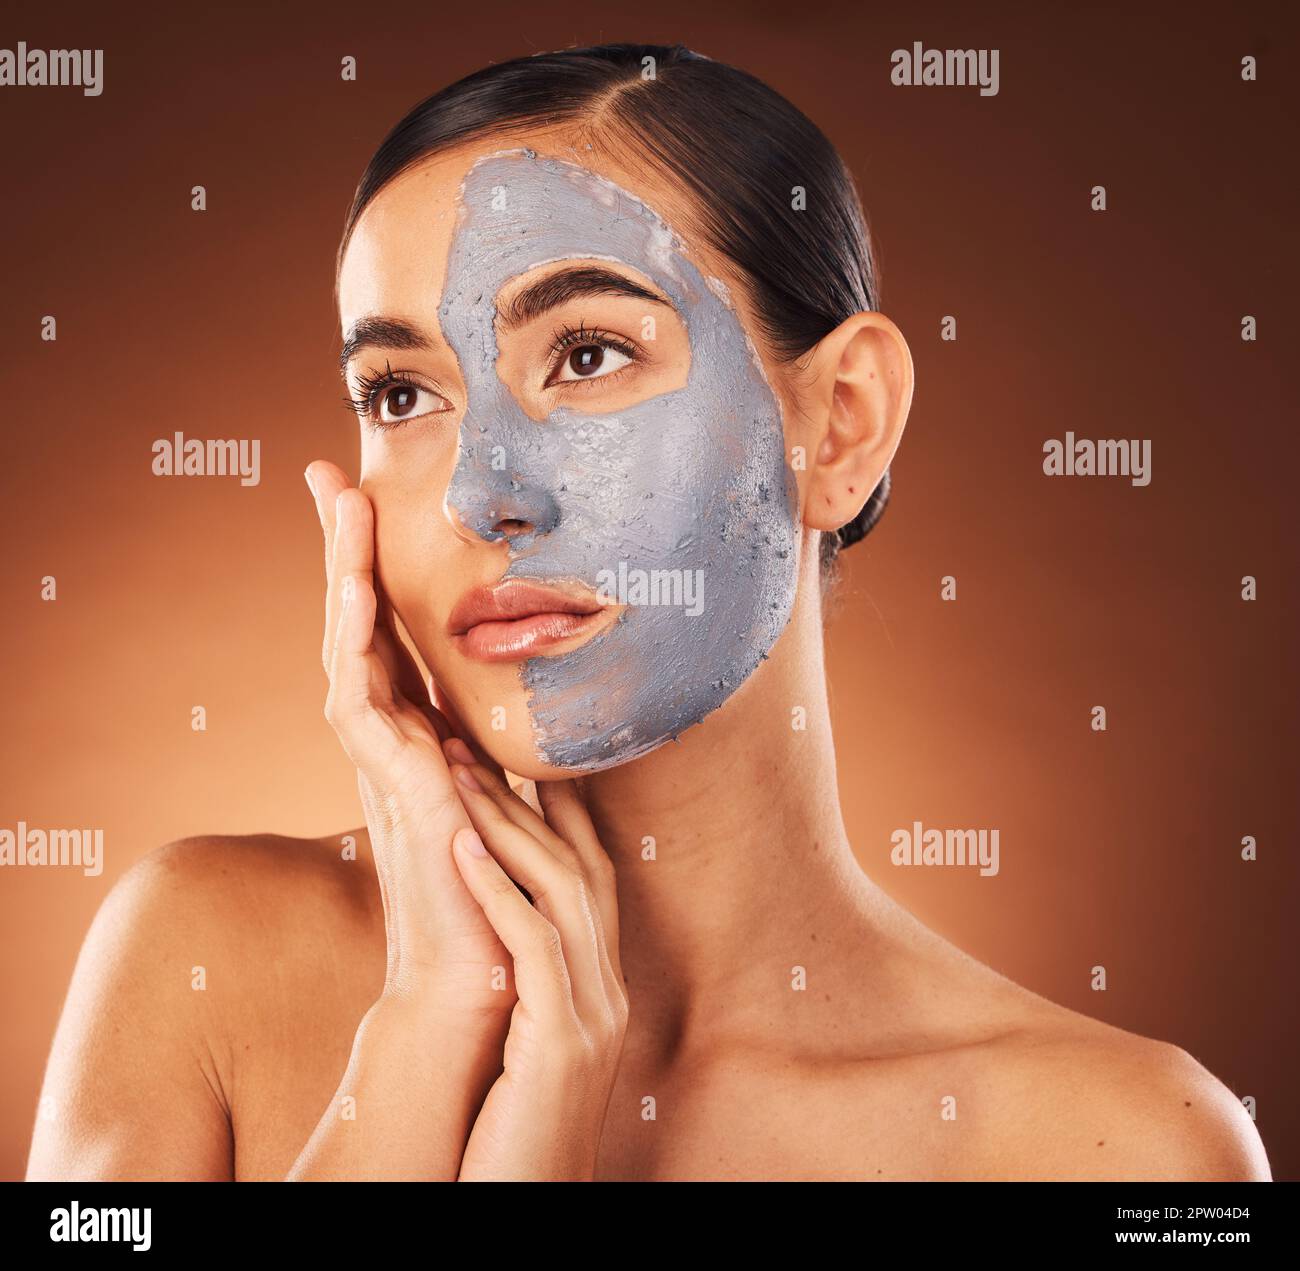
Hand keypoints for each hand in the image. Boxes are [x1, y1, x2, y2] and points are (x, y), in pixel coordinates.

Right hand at [305, 460, 514, 1021]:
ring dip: (343, 575)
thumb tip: (518, 696)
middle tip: (327, 476)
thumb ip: (494, 740)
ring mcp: (379, 759)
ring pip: (347, 648)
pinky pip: (359, 703)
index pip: (387, 631)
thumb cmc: (492, 882)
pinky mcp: (391, 785)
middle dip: (342, 550)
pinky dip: (355, 646)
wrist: (477, 969)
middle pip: (354, 624)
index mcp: (413, 730)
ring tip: (340, 505)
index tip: (368, 500)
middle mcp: (385, 736)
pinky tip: (357, 595)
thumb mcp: (500, 788)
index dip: (375, 567)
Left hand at [444, 752, 626, 1180]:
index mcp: (600, 982)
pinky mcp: (560, 1045)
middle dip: (527, 799)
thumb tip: (488, 918)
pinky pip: (534, 948)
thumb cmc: (510, 1126)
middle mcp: (608, 989)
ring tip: (456, 770)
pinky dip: (499, 890)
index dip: (556, 808)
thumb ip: (521, 976)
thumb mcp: (524, 1037)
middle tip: (472, 739)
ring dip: (507, 825)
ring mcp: (592, 1015)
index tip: (512, 753)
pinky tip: (462, 846)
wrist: (526, 1208)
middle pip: (579, 867)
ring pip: (561, 893)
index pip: (588, 873)